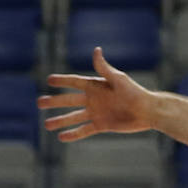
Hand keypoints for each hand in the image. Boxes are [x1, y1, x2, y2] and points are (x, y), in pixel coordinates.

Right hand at [39, 47, 154, 141]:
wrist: (148, 111)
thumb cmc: (135, 92)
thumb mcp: (118, 79)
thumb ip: (104, 68)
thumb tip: (96, 50)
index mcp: (97, 86)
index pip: (75, 82)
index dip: (63, 80)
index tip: (49, 79)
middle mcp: (94, 99)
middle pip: (69, 100)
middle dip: (55, 101)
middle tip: (39, 102)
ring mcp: (97, 113)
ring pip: (74, 117)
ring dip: (60, 120)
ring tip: (46, 125)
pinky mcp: (102, 125)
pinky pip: (84, 130)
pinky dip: (73, 134)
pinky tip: (61, 137)